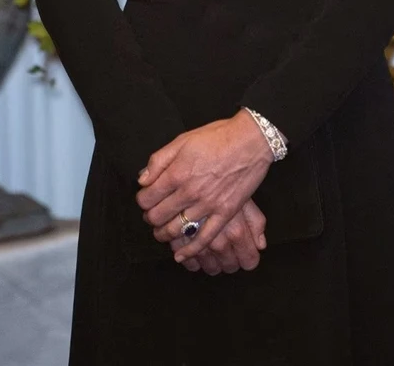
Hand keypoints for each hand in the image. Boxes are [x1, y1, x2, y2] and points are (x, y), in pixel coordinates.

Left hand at [136, 109, 272, 261]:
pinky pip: (204, 238)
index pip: (147, 198)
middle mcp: (189, 192)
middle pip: (158, 216)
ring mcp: (208, 205)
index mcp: (177, 173)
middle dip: (150, 218)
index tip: (146, 199)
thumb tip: (143, 179)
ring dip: (164, 234)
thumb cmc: (217, 137)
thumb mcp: (183, 140)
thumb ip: (159, 160)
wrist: (250, 140)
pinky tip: (180, 256)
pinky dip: (190, 250)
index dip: (142, 200)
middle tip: (152, 215)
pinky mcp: (225, 213)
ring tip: (163, 231)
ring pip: (177, 230)